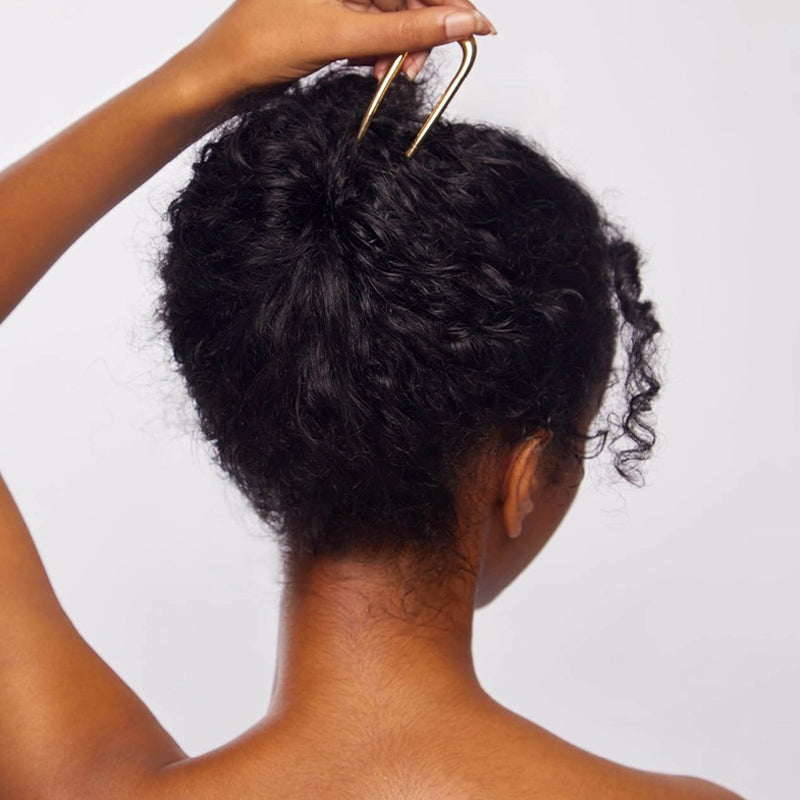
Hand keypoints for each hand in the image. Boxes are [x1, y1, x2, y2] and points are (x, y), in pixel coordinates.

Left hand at [180, 0, 495, 100]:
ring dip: (398, 50)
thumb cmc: (260, 44)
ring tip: (392, 75)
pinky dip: (378, 55)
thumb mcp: (342, 34)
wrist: (219, 77)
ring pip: (389, 20)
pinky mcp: (328, 22)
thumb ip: (405, 31)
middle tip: (421, 65)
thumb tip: (460, 22)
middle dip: (420, 33)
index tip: (480, 28)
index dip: (450, 3)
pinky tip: (373, 71)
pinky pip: (369, 34)